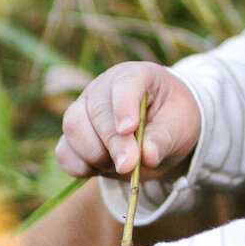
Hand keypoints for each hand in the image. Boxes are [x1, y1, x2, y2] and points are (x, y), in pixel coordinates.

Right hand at [55, 62, 200, 182]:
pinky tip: (100, 170)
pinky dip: (79, 166)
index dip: (124, 106)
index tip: (128, 129)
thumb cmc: (173, 122)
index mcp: (136, 76)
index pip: (125, 83)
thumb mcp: (180, 128)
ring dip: (95, 154)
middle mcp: (104, 88)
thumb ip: (164, 139)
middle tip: (129, 165)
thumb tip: (147, 156)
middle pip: (96, 111)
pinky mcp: (75, 137)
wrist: (163, 135)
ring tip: (122, 166)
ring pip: (73, 128)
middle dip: (113, 142)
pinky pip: (64, 152)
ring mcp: (84, 110)